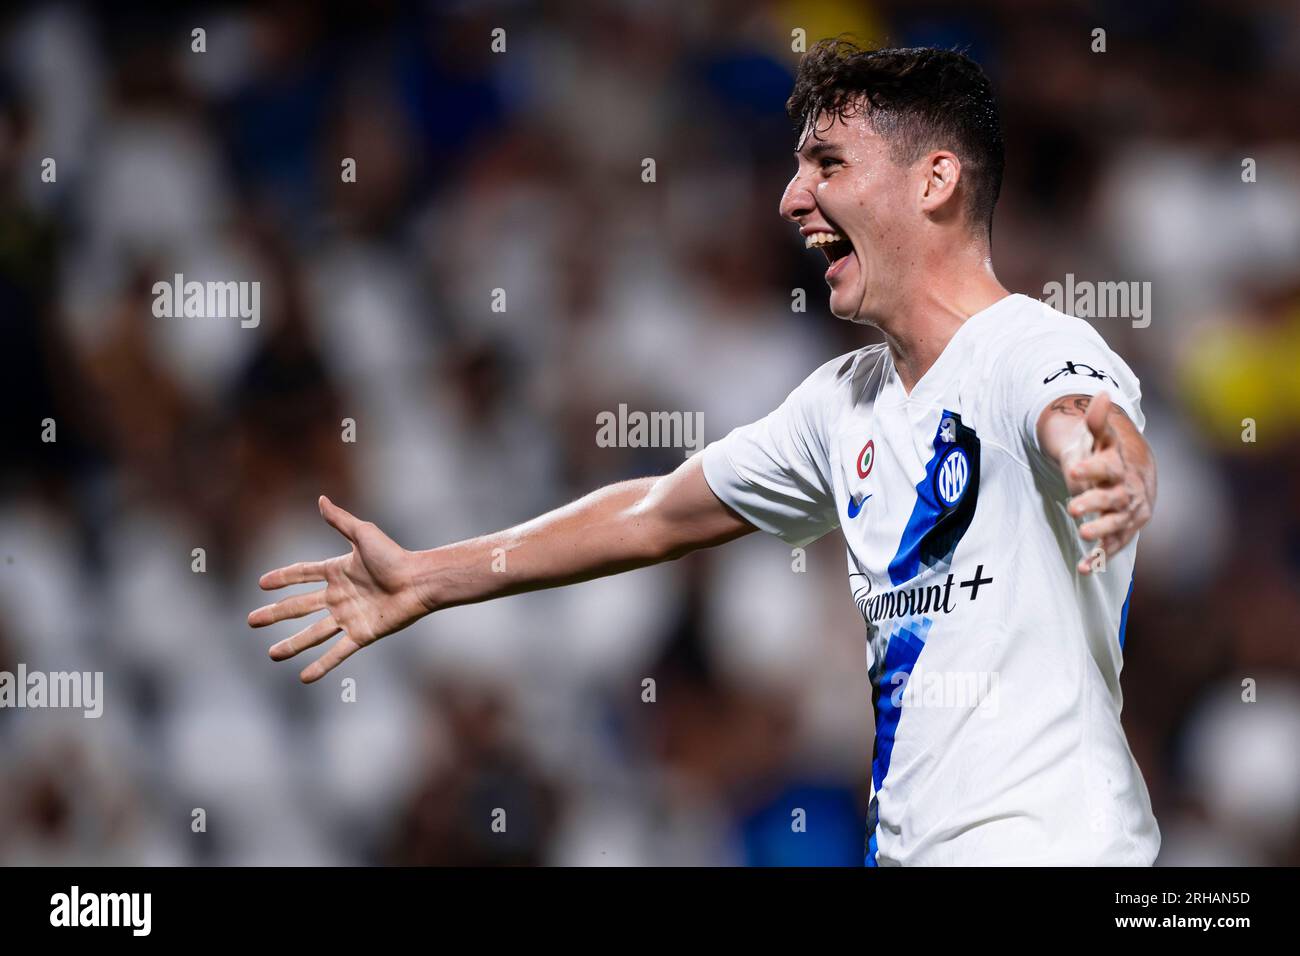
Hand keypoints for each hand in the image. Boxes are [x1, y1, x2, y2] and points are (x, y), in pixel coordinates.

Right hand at [248, 496, 427, 682]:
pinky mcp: (361, 635)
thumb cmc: (395, 556)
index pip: (302, 575)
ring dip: (292, 645)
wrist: (419, 581)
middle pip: (299, 607)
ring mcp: (348, 617)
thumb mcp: (364, 535)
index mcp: (337, 572)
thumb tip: (321, 499)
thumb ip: (340, 521)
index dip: (282, 578)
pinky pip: (337, 652)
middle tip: (251, 621)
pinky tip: (304, 677)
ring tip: (272, 655)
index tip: (261, 584)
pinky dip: (322, 665)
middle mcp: (339, 596)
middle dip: (275, 615)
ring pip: (313, 633)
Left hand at [1062, 392, 1154, 574]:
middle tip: (1073, 508)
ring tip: (1083, 535)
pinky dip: (1099, 557)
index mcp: (1120, 467)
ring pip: (1117, 525)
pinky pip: (1113, 546)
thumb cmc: (1110, 452)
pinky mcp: (1123, 531)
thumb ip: (1098, 419)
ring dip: (1101, 532)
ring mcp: (1128, 513)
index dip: (1092, 469)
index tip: (1074, 470)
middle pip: (1114, 499)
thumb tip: (1100, 392)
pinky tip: (1083, 568)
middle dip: (1095, 503)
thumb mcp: (1101, 435)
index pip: (1108, 467)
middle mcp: (1128, 491)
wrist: (1133, 473)